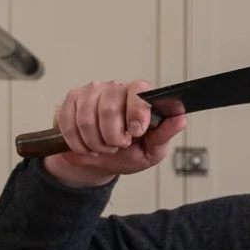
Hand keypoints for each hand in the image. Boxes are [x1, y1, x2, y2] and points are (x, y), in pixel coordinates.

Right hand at [40, 79, 188, 188]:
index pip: (138, 92)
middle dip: (112, 137)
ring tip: (102, 146)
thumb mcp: (151, 150)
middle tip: (117, 145)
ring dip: (95, 142)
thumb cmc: (128, 153)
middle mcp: (115, 88)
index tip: (135, 132)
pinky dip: (77, 142)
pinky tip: (86, 145)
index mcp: (139, 95)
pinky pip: (69, 122)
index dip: (136, 112)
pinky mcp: (71, 100)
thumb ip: (164, 134)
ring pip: (87, 118)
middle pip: (109, 108)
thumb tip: (180, 118)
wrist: (100, 162)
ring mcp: (91, 91)